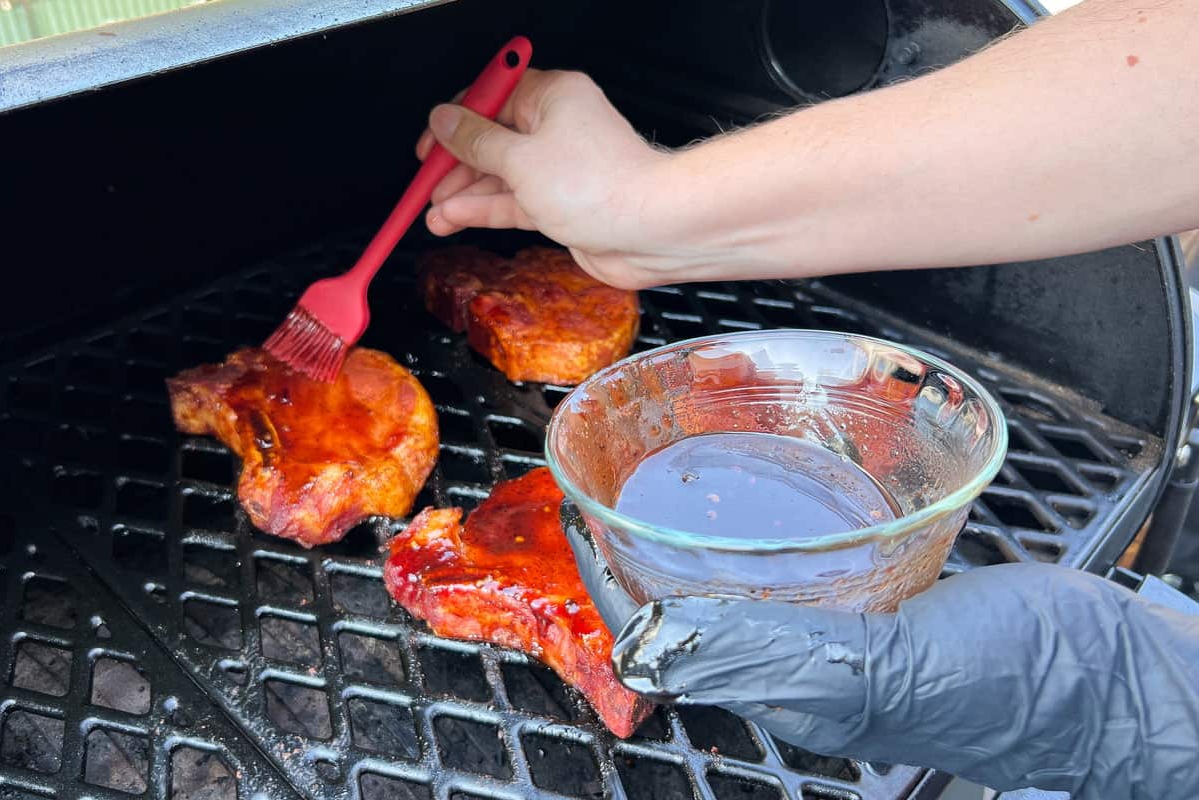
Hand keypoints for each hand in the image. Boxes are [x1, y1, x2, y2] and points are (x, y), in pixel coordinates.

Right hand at [416, 69, 693, 289]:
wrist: (652, 230)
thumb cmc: (604, 185)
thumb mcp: (522, 159)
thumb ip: (476, 142)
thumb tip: (445, 121)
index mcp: (552, 97)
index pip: (491, 98)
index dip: (454, 120)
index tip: (428, 142)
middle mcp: (556, 129)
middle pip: (491, 139)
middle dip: (454, 163)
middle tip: (425, 182)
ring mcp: (559, 169)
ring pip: (499, 176)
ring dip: (463, 193)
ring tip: (430, 210)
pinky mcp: (560, 204)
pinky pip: (512, 202)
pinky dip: (483, 210)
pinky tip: (453, 218)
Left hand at [562, 501, 1198, 798]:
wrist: (1120, 678)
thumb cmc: (1026, 685)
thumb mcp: (894, 666)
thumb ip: (785, 653)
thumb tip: (672, 639)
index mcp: (794, 695)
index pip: (667, 642)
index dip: (613, 586)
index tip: (580, 521)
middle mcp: (806, 671)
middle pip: (693, 614)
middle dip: (642, 559)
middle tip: (613, 490)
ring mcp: (844, 639)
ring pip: (743, 590)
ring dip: (696, 543)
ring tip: (671, 481)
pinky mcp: (885, 606)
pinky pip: (805, 569)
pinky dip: (769, 532)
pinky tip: (773, 491)